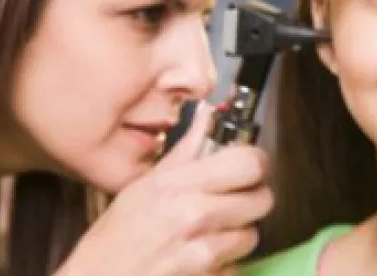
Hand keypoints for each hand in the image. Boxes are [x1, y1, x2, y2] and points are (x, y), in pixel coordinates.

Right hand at [56, 103, 272, 275]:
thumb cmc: (114, 241)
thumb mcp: (143, 187)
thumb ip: (185, 152)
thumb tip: (206, 116)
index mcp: (178, 185)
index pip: (249, 162)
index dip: (255, 163)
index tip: (250, 167)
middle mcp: (195, 216)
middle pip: (262, 199)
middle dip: (250, 201)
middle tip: (231, 203)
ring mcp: (203, 252)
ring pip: (251, 235)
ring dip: (235, 237)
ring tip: (207, 236)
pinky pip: (236, 267)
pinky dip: (223, 266)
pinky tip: (199, 260)